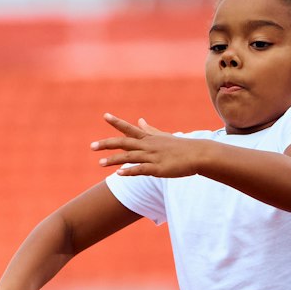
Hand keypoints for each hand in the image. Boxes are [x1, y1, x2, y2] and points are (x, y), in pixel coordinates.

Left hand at [92, 113, 206, 178]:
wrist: (198, 155)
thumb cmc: (181, 146)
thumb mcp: (163, 136)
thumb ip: (149, 129)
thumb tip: (139, 120)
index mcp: (149, 137)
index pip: (129, 128)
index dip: (116, 122)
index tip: (105, 115)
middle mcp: (148, 145)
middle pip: (124, 142)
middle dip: (107, 144)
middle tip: (92, 146)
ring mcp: (153, 156)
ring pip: (129, 157)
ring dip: (113, 160)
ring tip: (99, 163)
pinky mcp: (158, 168)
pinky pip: (140, 170)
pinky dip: (129, 171)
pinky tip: (119, 174)